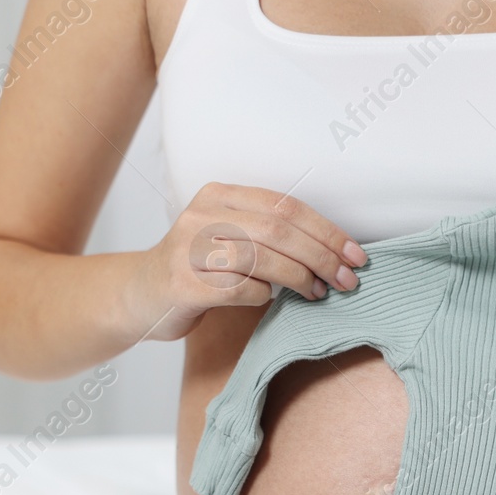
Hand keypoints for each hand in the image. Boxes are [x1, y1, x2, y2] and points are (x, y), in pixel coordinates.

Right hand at [131, 182, 366, 341]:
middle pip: (278, 230)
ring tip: (317, 293)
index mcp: (219, 195)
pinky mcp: (184, 283)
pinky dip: (264, 295)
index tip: (356, 254)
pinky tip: (270, 299)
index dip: (326, 230)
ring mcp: (190, 248)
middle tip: (346, 279)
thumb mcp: (229, 235)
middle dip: (321, 256)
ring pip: (261, 258)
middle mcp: (201, 215)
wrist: (140, 295)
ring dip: (299, 278)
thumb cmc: (198, 268)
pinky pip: (240, 288)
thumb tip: (335, 252)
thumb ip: (269, 234)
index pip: (285, 206)